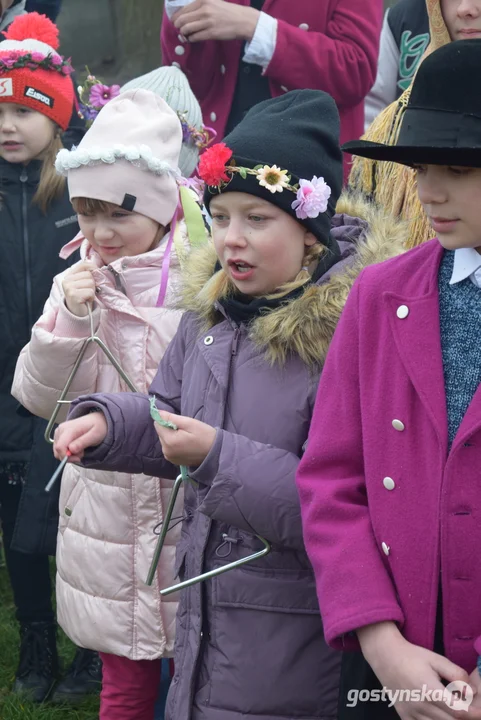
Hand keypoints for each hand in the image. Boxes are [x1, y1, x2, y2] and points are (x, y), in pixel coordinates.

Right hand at [53, 412, 107, 462]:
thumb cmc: (98, 427)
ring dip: (69, 455)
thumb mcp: (94, 435)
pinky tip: (76, 448)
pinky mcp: (59, 435)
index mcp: (69, 429)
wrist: (97, 420)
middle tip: (82, 453)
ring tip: (80, 449)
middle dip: (69, 456)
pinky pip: (59, 449)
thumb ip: (82, 442)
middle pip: (57, 450)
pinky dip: (67, 452)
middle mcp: (61, 430)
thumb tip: (71, 449)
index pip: (60, 447)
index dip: (67, 457)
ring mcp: (59, 432)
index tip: (78, 458)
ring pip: (57, 451)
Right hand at [62, 261, 96, 316]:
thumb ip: (88, 274)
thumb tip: (97, 267)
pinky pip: (90, 292)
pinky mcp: (73, 295)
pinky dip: (91, 297)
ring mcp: (68, 287)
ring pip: (90, 283)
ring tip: (86, 296)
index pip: (84, 264)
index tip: (96, 275)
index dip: (93, 268)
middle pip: (89, 274)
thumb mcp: (85, 283)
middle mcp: (66, 280)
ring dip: (92, 291)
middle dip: (93, 284)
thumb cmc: (84, 298)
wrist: (78, 315)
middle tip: (87, 292)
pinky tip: (86, 300)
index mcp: (69, 275)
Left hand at [154, 411, 215, 466]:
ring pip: (164, 439)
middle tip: (185, 430)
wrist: (215, 453)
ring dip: (171, 436)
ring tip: (186, 437)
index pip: (158, 424)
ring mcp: (169, 457)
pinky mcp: (172, 460)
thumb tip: (157, 413)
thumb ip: (171, 418)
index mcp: (169, 441)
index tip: (180, 422)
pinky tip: (185, 444)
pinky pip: (168, 447)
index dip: (167, 420)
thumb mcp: (190, 423)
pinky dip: (174, 443)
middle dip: (169, 428)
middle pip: (161, 432)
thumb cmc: (204, 436)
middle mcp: (166, 450)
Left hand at [172, 0, 259, 42]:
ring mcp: (207, 22)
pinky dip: (191, 39)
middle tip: (180, 30)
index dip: (176, 17)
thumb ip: (200, 6)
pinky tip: (193, 39)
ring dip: (184, 34)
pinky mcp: (211, 33)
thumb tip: (186, 14)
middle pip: (182, 20)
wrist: (243, 21)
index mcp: (202, 1)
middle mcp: (204, 10)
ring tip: (186, 35)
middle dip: (178, 26)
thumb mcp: (213, 2)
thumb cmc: (228, 12)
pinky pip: (195, 37)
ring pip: (186, 29)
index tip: (176, 22)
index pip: (183, 10)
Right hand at [356, 622, 480, 718]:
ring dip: (449, 719)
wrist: (385, 656)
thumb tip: (472, 691)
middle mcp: (421, 705)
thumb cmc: (412, 656)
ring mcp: (411, 713)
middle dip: (463, 717)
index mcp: (430, 690)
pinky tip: (437, 713)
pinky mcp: (404, 716)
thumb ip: (456, 674)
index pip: (459, 711)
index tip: (480, 711)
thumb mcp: (436, 659)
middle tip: (468, 708)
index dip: (473, 713)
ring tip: (451, 707)